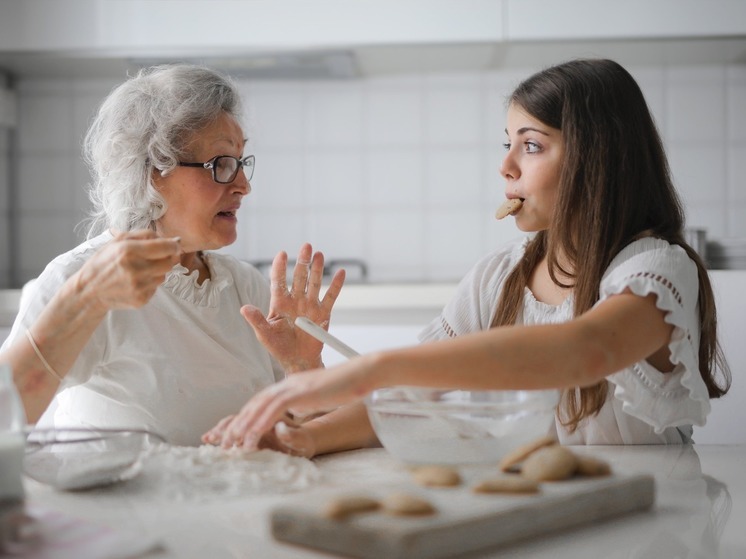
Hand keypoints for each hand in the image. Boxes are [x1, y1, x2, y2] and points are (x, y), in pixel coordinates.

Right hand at [75, 230, 180, 311]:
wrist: (89, 291)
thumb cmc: (103, 263)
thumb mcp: (117, 241)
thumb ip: (144, 235)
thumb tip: (170, 239)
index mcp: (128, 251)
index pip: (166, 248)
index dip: (173, 246)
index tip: (174, 245)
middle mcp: (135, 270)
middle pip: (169, 263)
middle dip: (167, 258)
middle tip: (157, 257)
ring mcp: (139, 287)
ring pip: (164, 276)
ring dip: (158, 271)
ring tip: (141, 270)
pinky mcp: (141, 299)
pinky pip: (156, 288)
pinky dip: (150, 283)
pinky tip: (136, 281)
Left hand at [202, 358, 374, 449]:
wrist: (361, 374)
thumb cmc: (345, 386)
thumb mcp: (317, 397)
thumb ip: (302, 403)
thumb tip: (293, 413)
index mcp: (290, 385)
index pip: (261, 401)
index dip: (246, 418)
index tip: (235, 435)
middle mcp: (287, 384)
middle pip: (254, 403)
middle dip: (238, 424)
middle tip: (224, 443)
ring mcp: (293, 386)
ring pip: (259, 406)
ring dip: (244, 426)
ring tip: (233, 444)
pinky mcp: (300, 392)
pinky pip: (274, 409)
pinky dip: (260, 423)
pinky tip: (252, 436)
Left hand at [242, 243, 344, 371]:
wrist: (298, 360)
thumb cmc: (279, 347)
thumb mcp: (265, 334)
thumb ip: (256, 320)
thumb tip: (243, 308)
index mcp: (279, 303)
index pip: (278, 281)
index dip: (279, 267)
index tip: (281, 254)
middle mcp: (295, 300)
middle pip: (299, 277)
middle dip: (302, 262)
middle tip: (306, 246)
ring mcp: (310, 305)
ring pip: (314, 283)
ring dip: (317, 269)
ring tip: (319, 254)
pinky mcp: (323, 314)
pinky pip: (330, 297)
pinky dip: (336, 285)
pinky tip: (340, 273)